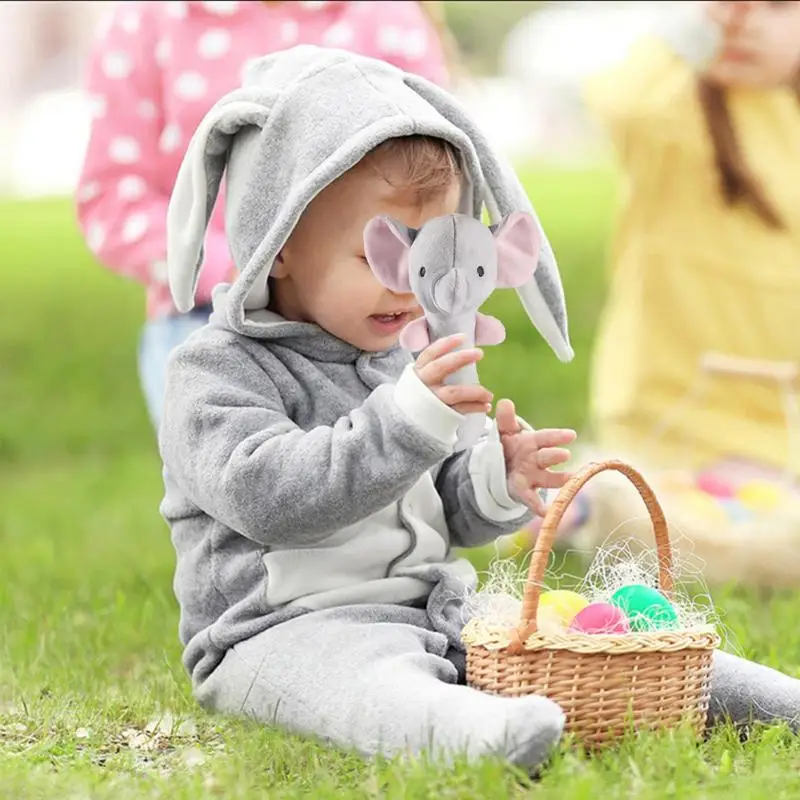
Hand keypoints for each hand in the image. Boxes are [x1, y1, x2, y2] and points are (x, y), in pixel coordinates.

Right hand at [415, 334, 492, 414]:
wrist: (410, 421)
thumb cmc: (423, 394)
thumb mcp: (424, 377)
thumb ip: (438, 364)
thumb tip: (462, 344)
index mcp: (419, 370)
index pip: (431, 353)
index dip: (446, 344)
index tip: (463, 337)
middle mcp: (423, 383)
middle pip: (440, 367)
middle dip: (460, 358)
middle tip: (480, 353)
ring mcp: (431, 399)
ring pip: (453, 392)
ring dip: (474, 391)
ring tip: (489, 394)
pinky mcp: (439, 414)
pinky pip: (460, 409)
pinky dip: (474, 407)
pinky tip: (486, 405)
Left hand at [496, 398, 575, 514]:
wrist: (503, 466)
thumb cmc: (509, 445)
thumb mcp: (504, 431)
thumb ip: (505, 419)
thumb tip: (504, 403)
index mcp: (532, 442)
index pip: (545, 438)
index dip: (557, 437)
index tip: (571, 435)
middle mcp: (537, 460)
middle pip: (547, 457)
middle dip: (555, 455)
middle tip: (564, 454)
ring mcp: (533, 476)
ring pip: (548, 478)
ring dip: (558, 479)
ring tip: (570, 480)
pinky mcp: (525, 491)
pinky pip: (532, 500)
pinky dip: (539, 507)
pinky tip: (545, 513)